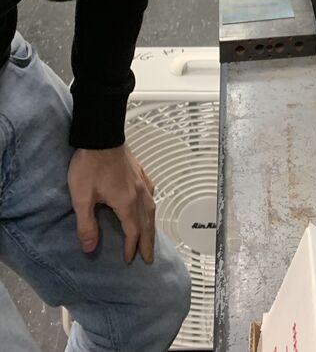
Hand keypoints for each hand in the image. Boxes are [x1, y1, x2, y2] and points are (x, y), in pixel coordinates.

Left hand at [68, 145, 155, 263]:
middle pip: (147, 222)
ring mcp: (141, 181)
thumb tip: (89, 248)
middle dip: (148, 242)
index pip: (132, 231)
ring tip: (151, 236)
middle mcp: (138, 193)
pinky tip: (149, 203)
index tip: (128, 260)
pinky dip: (151, 204)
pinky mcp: (139, 171)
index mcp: (126, 202)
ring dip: (152, 225)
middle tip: (149, 258)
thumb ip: (86, 224)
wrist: (100, 136)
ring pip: (151, 208)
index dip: (131, 247)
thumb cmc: (89, 165)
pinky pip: (150, 192)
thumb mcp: (81, 197)